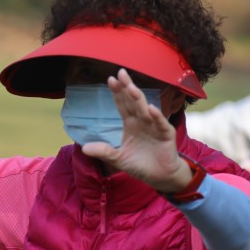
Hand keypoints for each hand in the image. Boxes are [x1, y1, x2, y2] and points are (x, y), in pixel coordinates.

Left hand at [80, 69, 190, 192]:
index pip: (122, 105)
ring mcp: (155, 126)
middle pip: (133, 102)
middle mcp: (142, 121)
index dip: (117, 93)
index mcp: (131, 124)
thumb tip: (84, 148)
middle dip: (127, 88)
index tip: (110, 79)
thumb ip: (104, 152)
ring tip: (131, 87)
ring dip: (139, 99)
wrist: (160, 177)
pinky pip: (160, 124)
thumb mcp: (118, 159)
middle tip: (121, 73)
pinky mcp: (166, 135)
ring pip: (145, 110)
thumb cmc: (140, 165)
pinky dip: (156, 116)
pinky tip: (150, 108)